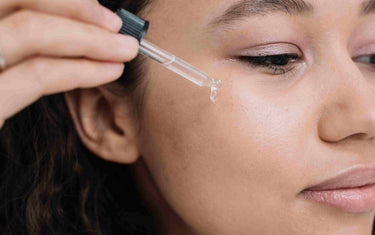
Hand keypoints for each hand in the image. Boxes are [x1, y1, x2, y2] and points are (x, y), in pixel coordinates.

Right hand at [0, 0, 138, 128]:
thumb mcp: (2, 67)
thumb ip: (21, 49)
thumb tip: (70, 28)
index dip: (61, 0)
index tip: (100, 13)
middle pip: (19, 1)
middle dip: (78, 9)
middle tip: (118, 28)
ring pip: (31, 32)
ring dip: (90, 38)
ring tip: (125, 49)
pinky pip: (36, 76)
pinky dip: (79, 70)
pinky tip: (109, 71)